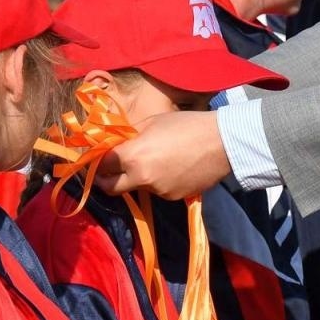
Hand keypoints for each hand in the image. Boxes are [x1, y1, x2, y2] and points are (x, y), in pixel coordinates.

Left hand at [97, 110, 233, 198]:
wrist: (223, 142)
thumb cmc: (187, 125)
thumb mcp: (152, 122)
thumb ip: (130, 136)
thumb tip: (117, 144)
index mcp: (133, 156)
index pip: (101, 165)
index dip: (97, 161)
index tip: (97, 157)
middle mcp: (142, 179)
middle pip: (111, 187)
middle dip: (106, 179)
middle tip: (109, 170)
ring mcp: (158, 191)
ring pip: (137, 187)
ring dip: (137, 177)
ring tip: (157, 160)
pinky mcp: (173, 198)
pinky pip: (158, 190)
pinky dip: (159, 181)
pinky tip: (174, 167)